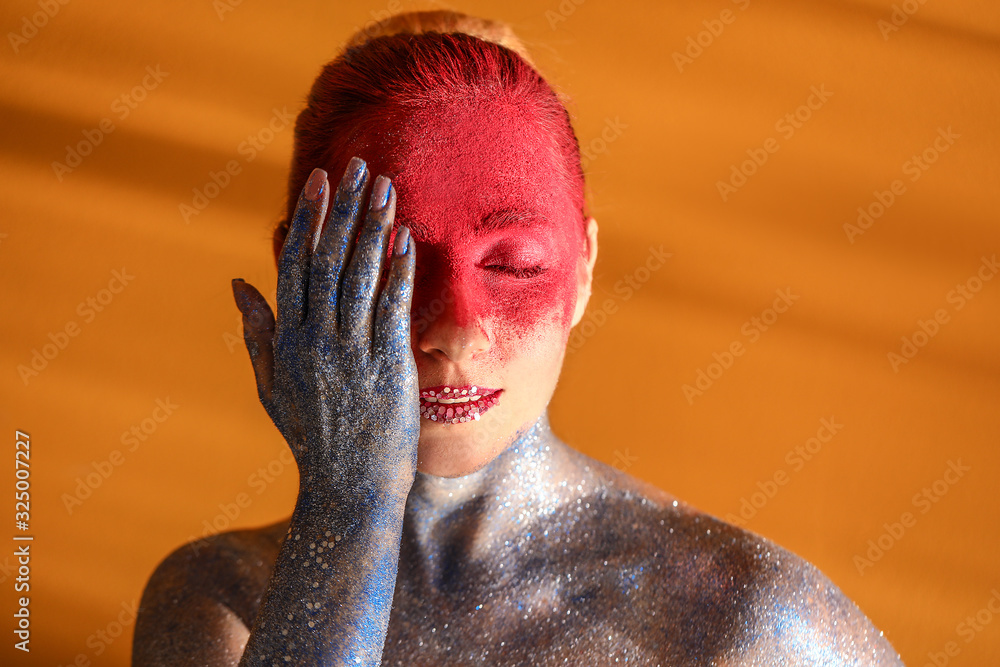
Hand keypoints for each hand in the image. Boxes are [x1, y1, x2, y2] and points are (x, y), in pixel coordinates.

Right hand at [231, 158, 417, 494]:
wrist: (347, 490)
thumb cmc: (311, 438)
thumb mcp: (271, 386)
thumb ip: (257, 332)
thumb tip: (238, 283)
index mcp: (288, 339)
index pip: (297, 264)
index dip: (310, 219)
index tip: (321, 182)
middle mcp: (317, 338)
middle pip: (330, 259)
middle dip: (346, 208)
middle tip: (359, 166)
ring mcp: (353, 351)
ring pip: (362, 275)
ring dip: (375, 226)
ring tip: (387, 187)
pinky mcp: (388, 365)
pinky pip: (393, 307)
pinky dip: (399, 269)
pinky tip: (407, 237)